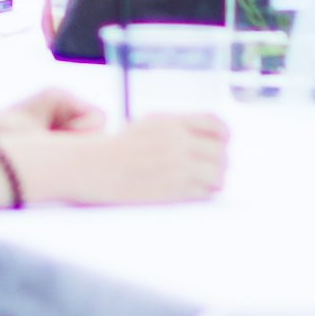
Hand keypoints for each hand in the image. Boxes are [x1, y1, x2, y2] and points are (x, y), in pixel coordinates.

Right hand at [1, 100, 227, 210]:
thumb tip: (212, 136)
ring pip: (218, 175)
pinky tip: (190, 192)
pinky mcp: (173, 190)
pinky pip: (205, 193)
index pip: (217, 125)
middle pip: (221, 152)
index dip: (223, 136)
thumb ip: (178, 127)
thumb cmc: (118, 147)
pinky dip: (203, 194)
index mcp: (171, 122)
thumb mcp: (148, 125)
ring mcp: (177, 166)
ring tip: (202, 183)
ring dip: (214, 180)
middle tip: (209, 169)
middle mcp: (177, 141)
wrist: (91, 167)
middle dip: (218, 162)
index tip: (220, 144)